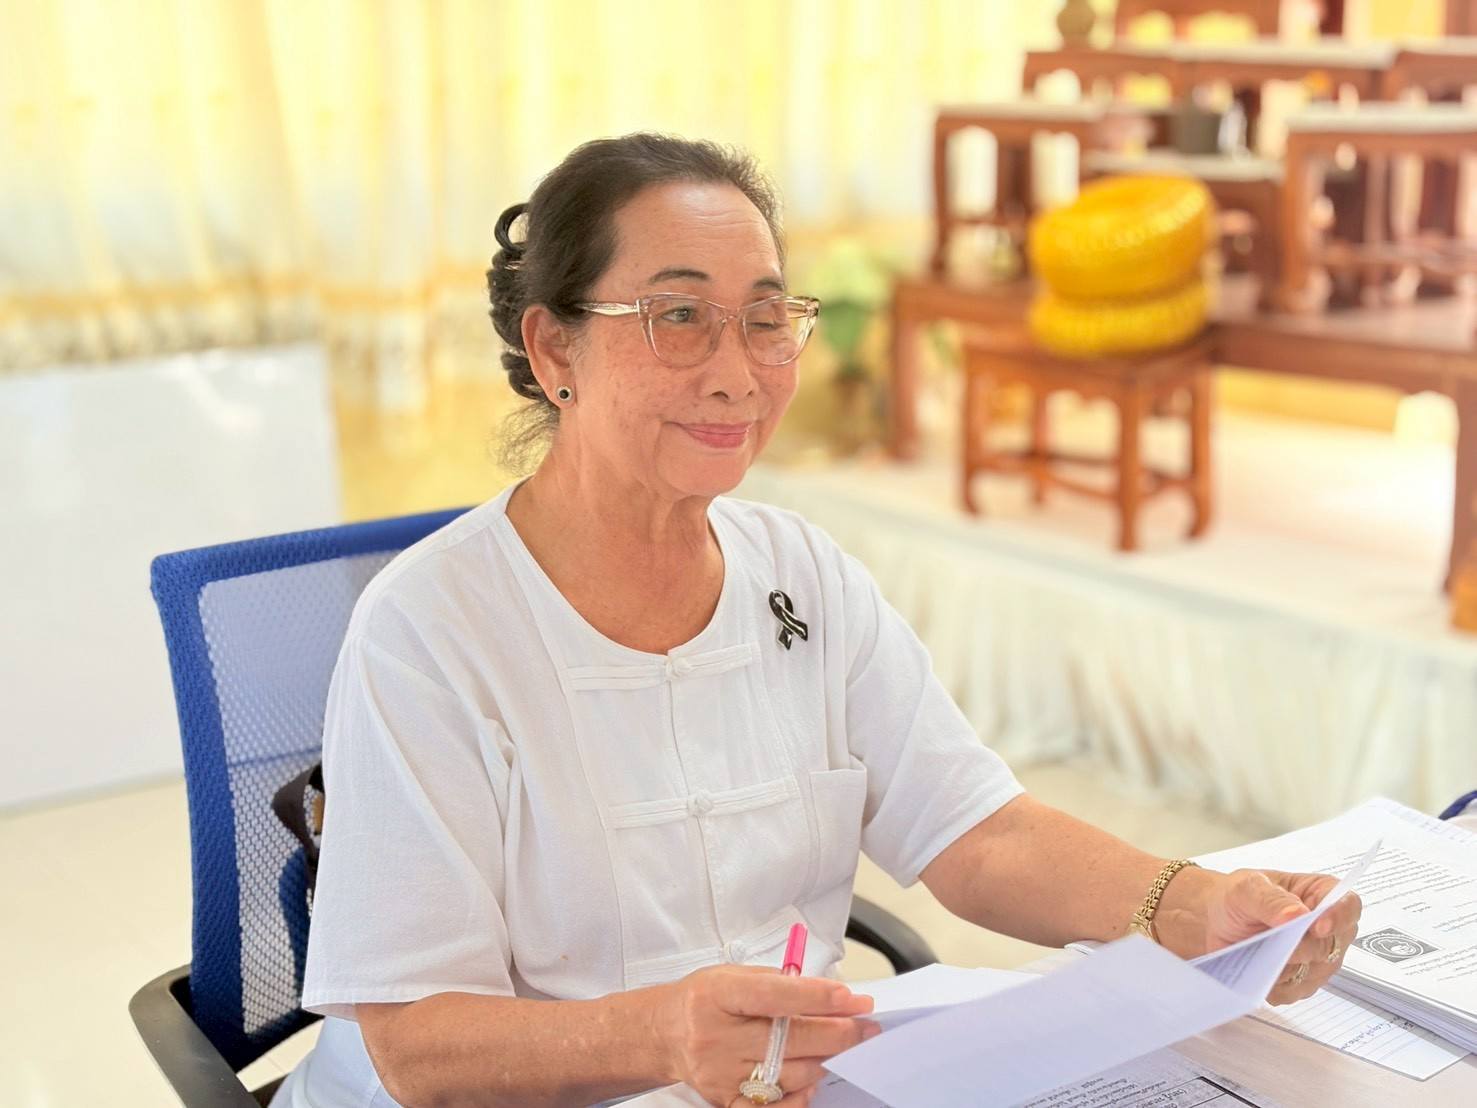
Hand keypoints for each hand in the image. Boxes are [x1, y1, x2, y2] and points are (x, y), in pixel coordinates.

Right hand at [652, 964, 877, 1106]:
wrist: (665, 1033)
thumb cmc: (705, 1000)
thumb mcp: (734, 975)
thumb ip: (780, 983)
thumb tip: (832, 995)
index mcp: (718, 994)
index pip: (775, 995)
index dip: (819, 998)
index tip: (853, 1000)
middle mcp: (715, 1035)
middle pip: (790, 1039)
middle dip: (838, 1032)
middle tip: (866, 1026)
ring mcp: (720, 1073)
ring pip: (790, 1073)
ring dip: (824, 1060)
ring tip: (840, 1047)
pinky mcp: (725, 1101)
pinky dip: (801, 1095)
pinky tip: (813, 1078)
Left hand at [1203, 869, 1362, 1004]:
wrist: (1216, 923)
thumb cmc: (1237, 898)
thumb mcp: (1247, 889)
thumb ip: (1272, 900)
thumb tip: (1297, 915)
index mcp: (1320, 893)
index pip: (1347, 905)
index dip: (1339, 917)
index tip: (1318, 927)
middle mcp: (1326, 928)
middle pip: (1332, 946)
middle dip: (1302, 948)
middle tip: (1273, 943)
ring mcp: (1317, 958)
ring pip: (1316, 973)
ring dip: (1286, 968)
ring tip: (1259, 954)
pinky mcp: (1300, 981)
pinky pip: (1296, 991)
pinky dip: (1275, 985)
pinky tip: (1258, 971)